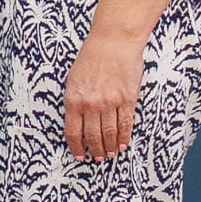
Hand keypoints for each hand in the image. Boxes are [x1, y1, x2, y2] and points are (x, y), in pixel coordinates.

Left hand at [63, 30, 144, 159]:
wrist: (113, 42)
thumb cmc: (90, 58)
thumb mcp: (72, 79)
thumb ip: (74, 100)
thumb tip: (76, 121)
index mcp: (74, 99)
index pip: (73, 132)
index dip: (76, 147)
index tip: (80, 156)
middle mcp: (91, 104)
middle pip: (92, 136)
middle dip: (94, 150)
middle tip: (97, 159)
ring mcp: (110, 102)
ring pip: (109, 132)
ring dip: (109, 147)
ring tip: (109, 155)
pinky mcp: (128, 99)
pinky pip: (125, 123)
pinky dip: (123, 137)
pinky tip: (122, 145)